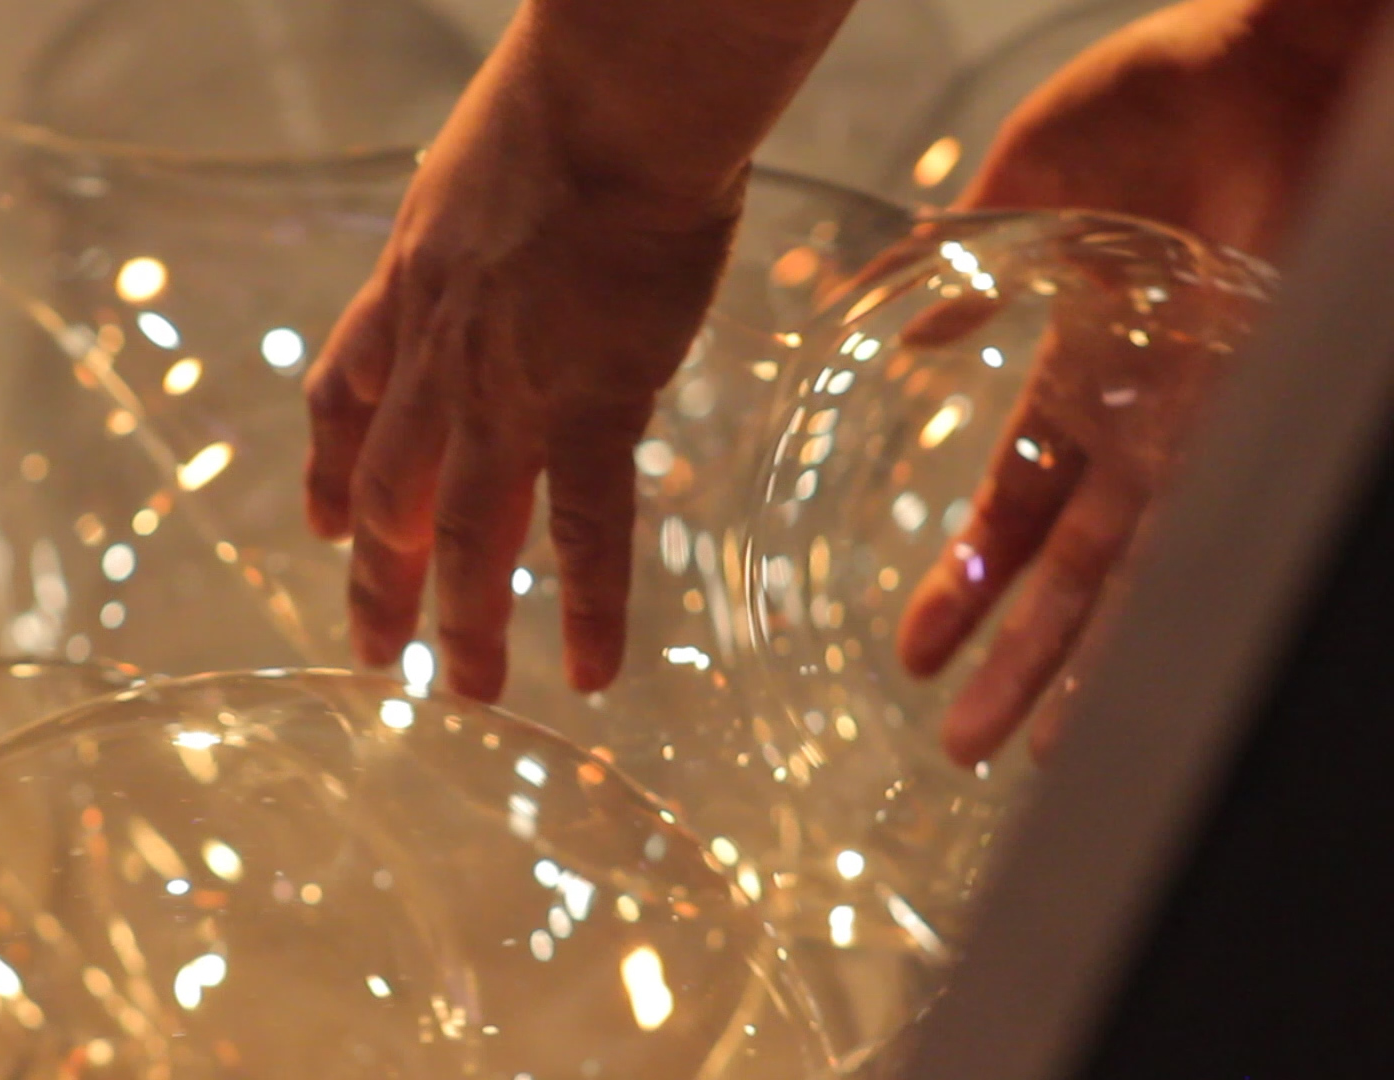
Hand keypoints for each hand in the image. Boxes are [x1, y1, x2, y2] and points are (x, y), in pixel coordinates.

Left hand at [303, 40, 745, 700]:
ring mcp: (507, 388)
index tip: (329, 529)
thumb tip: (483, 248)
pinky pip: (586, 527)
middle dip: (378, 580)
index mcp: (404, 290)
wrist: (617, 98)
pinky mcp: (594, 400)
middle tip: (377, 652)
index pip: (344, 400)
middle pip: (391, 490)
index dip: (333, 473)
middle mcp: (435, 356)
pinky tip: (593, 671)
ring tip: (468, 690)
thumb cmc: (561, 107)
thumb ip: (462, 236)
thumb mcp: (465, 173)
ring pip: (465, 532)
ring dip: (464, 620)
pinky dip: (590, 606)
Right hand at [895, 0, 1351, 765]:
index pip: (1013, 509)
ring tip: (1023, 755)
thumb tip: (908, 326)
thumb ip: (963, 261)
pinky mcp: (1240, 410)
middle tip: (960, 742)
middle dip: (1011, 658)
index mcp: (1080, 376)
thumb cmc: (1150, 101)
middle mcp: (1137, 423)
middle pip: (1064, 571)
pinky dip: (1158, 610)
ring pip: (1130, 579)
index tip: (915, 649)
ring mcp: (1192, 424)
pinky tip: (1122, 679)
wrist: (1270, 59)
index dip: (966, 581)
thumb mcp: (1026, 183)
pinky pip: (1196, 533)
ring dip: (1075, 666)